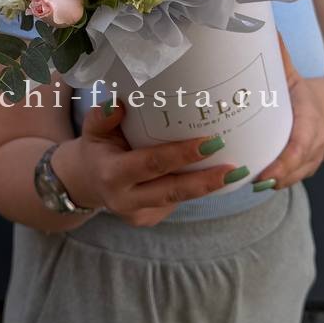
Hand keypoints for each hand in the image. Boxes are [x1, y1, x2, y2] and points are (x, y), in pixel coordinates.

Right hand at [50, 100, 250, 226]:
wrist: (86, 181)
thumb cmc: (98, 147)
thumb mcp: (93, 129)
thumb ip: (102, 116)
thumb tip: (119, 103)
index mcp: (111, 174)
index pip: (151, 164)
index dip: (181, 155)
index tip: (209, 142)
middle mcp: (124, 199)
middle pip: (172, 190)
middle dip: (205, 180)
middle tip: (235, 167)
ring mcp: (138, 214)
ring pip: (178, 199)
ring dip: (207, 186)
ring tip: (237, 172)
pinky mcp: (148, 219)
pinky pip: (175, 202)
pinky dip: (195, 188)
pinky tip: (214, 175)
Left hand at [253, 33, 323, 190]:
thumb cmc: (303, 94)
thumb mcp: (292, 75)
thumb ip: (279, 56)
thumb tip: (264, 27)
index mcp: (310, 117)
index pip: (301, 143)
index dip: (286, 161)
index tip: (267, 173)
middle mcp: (315, 140)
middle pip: (297, 165)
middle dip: (277, 176)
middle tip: (252, 180)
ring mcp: (312, 157)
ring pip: (294, 176)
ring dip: (274, 182)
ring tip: (249, 183)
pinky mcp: (304, 168)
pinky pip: (291, 179)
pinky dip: (275, 182)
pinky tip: (252, 184)